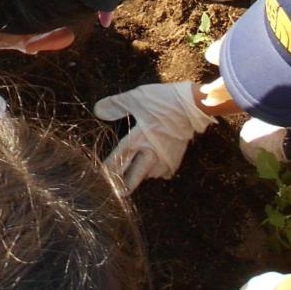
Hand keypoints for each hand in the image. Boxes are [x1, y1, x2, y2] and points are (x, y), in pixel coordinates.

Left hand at [93, 80, 213, 190]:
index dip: (106, 171)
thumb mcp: (136, 98)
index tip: (99, 178)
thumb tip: (97, 110)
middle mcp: (149, 155)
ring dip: (140, 175)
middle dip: (123, 187)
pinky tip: (154, 164)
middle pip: (133, 179)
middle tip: (117, 191)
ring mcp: (164, 160)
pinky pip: (163, 173)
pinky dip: (156, 171)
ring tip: (135, 171)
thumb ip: (115, 105)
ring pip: (148, 176)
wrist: (193, 106)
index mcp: (137, 140)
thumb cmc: (163, 101)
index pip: (117, 161)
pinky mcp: (176, 160)